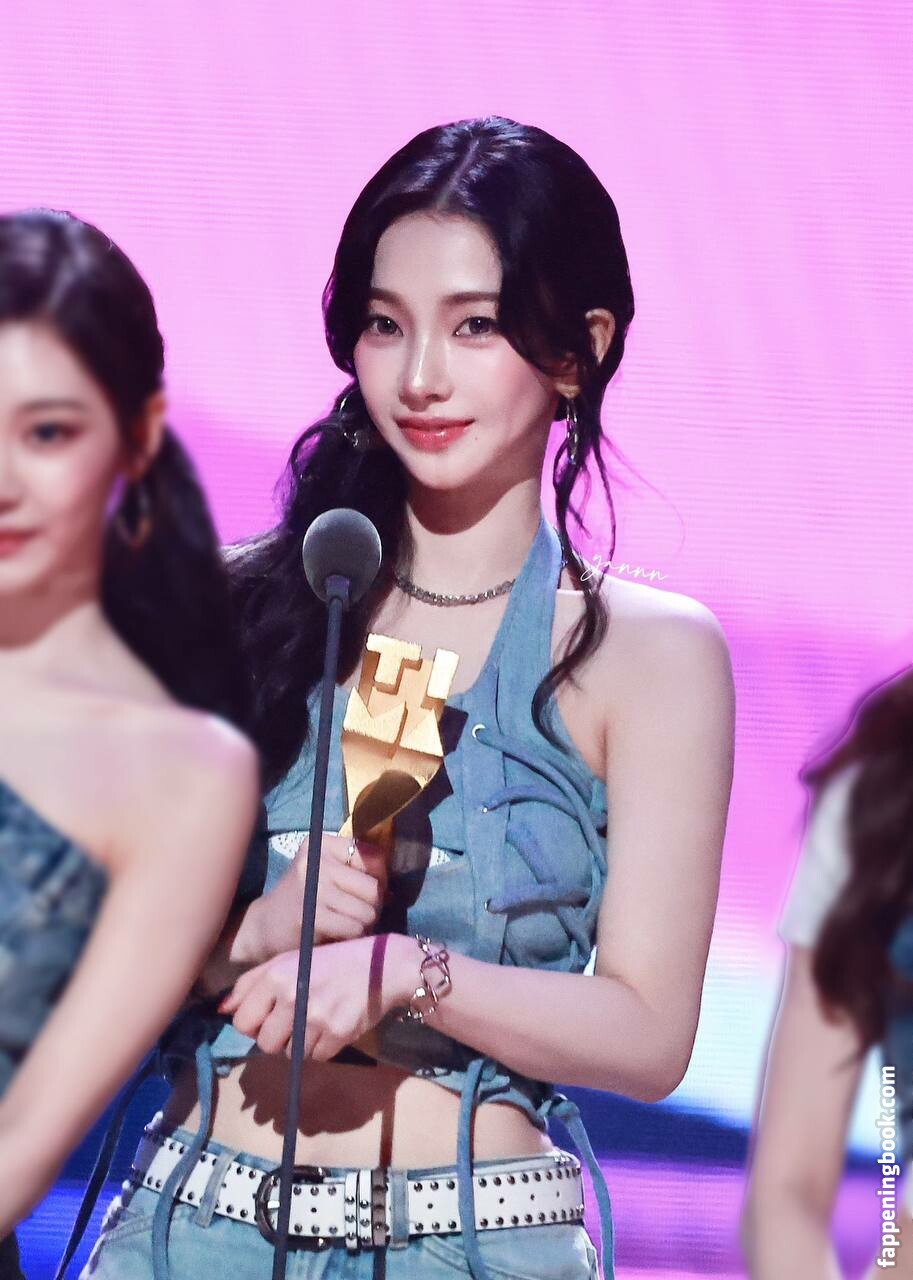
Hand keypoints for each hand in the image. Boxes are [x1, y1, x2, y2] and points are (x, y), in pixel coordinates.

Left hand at [218, 934, 410, 1059]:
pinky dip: (321, 1047)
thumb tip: (222, 1010)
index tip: (268, 1017)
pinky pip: (316, 1057)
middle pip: (265, 1043)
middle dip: (276, 1038)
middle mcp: (293, 996)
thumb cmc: (330, 961)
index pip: (243, 1022)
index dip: (253, 1024)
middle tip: (293, 1022)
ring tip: (315, 1021)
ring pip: (290, 1053)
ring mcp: (316, 1017)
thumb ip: (252, 982)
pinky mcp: (337, 1034)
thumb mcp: (289, 959)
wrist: (382, 966)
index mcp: (277, 975)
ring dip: (299, 1043)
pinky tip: (332, 1026)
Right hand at [253, 833, 387, 956]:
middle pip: (374, 887)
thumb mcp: (326, 876)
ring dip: (362, 925)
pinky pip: (354, 928)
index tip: (364, 892)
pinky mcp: (310, 915)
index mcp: (322, 845)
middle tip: (354, 914)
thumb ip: (357, 874)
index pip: (375, 856)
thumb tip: (393, 891)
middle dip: (372, 907)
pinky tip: (333, 935)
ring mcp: (313, 887)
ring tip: (342, 925)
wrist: (262, 928)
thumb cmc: (302, 901)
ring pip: (367, 911)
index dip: (379, 879)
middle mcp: (317, 860)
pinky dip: (350, 937)